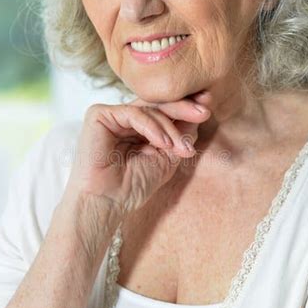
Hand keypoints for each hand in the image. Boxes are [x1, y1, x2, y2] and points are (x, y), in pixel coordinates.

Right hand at [63, 89, 211, 216]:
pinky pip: (133, 113)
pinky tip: (163, 143)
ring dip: (170, 128)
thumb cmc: (133, 185)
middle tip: (204, 112)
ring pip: (149, 108)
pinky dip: (152, 127)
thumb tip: (202, 109)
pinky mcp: (99, 115)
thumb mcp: (168, 157)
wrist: (107, 202)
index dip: (186, 107)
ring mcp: (112, 115)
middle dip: (184, 108)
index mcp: (139, 127)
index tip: (208, 107)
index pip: (164, 110)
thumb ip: (182, 133)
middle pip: (158, 104)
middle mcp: (125, 118)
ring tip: (181, 148)